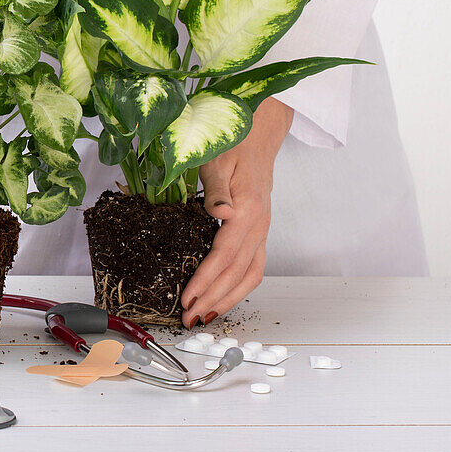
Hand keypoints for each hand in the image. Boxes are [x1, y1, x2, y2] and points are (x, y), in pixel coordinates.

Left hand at [181, 97, 293, 328]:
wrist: (260, 133)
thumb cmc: (234, 143)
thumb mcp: (218, 159)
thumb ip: (216, 189)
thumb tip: (220, 213)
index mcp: (249, 210)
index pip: (224, 254)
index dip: (205, 279)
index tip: (187, 298)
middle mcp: (259, 225)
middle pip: (238, 272)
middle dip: (213, 298)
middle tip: (189, 318)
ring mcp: (263, 230)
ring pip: (250, 275)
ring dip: (228, 299)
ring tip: (205, 316)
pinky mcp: (260, 231)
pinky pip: (253, 266)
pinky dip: (239, 287)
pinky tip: (222, 297)